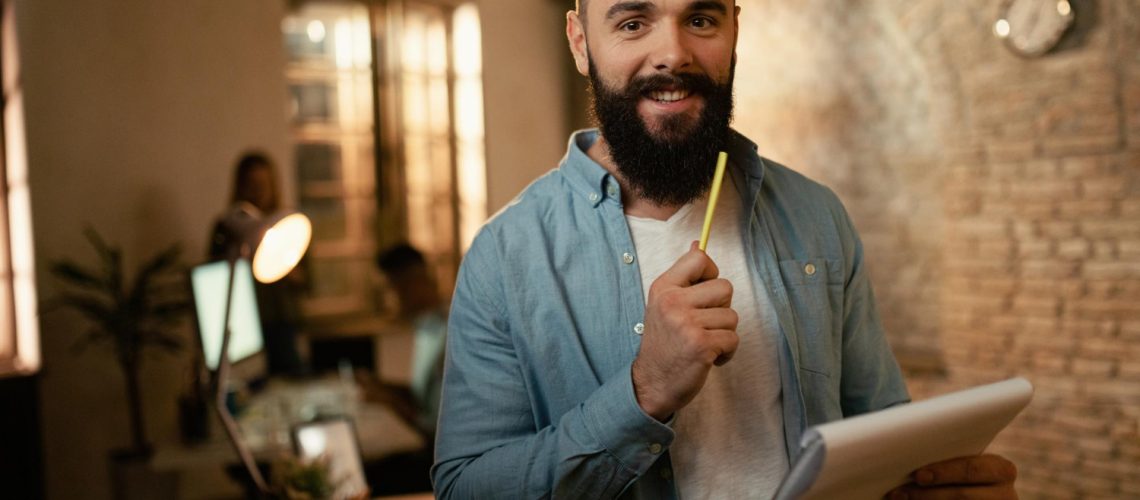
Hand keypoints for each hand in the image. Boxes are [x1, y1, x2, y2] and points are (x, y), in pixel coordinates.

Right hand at [632, 241, 738, 420]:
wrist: (652, 383)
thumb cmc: (664, 343)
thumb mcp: (664, 303)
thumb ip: (683, 276)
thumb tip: (699, 243)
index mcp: (663, 287)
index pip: (699, 258)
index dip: (710, 274)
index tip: (702, 293)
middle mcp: (672, 301)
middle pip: (724, 287)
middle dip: (721, 309)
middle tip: (703, 324)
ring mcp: (686, 323)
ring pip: (732, 316)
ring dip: (724, 333)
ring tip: (704, 342)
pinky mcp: (701, 345)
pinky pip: (733, 338)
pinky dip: (726, 351)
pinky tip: (709, 357)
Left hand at [886, 454, 1017, 498]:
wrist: (975, 489)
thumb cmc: (960, 468)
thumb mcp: (960, 460)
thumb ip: (946, 454)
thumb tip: (909, 445)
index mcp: (1002, 469)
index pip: (971, 470)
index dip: (943, 473)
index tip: (917, 475)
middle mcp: (1006, 494)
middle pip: (962, 496)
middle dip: (927, 494)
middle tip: (900, 492)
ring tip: (898, 498)